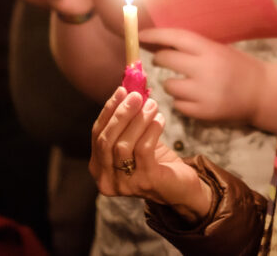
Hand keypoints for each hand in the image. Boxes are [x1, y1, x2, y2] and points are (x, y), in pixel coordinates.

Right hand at [90, 87, 211, 221]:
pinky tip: (160, 119)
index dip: (108, 111)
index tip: (121, 91)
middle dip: (121, 115)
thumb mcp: (136, 140)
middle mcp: (107, 180)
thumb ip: (128, 121)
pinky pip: (143, 150)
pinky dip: (151, 131)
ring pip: (123, 146)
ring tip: (152, 105)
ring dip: (138, 121)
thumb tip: (129, 90)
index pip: (97, 135)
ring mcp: (125, 184)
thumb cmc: (155, 161)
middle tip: (136, 96)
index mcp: (99, 168)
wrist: (180, 187)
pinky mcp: (146, 182)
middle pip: (106, 141)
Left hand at [142, 28, 266, 125]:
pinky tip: (195, 97)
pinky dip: (182, 101)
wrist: (263, 93)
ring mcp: (203, 93)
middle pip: (166, 60)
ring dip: (172, 83)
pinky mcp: (204, 112)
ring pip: (169, 86)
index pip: (175, 37)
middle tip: (162, 59)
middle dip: (160, 59)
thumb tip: (158, 44)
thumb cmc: (239, 67)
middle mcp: (205, 69)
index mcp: (210, 50)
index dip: (155, 35)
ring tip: (186, 83)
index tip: (140, 36)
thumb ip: (192, 48)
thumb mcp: (218, 50)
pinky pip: (178, 105)